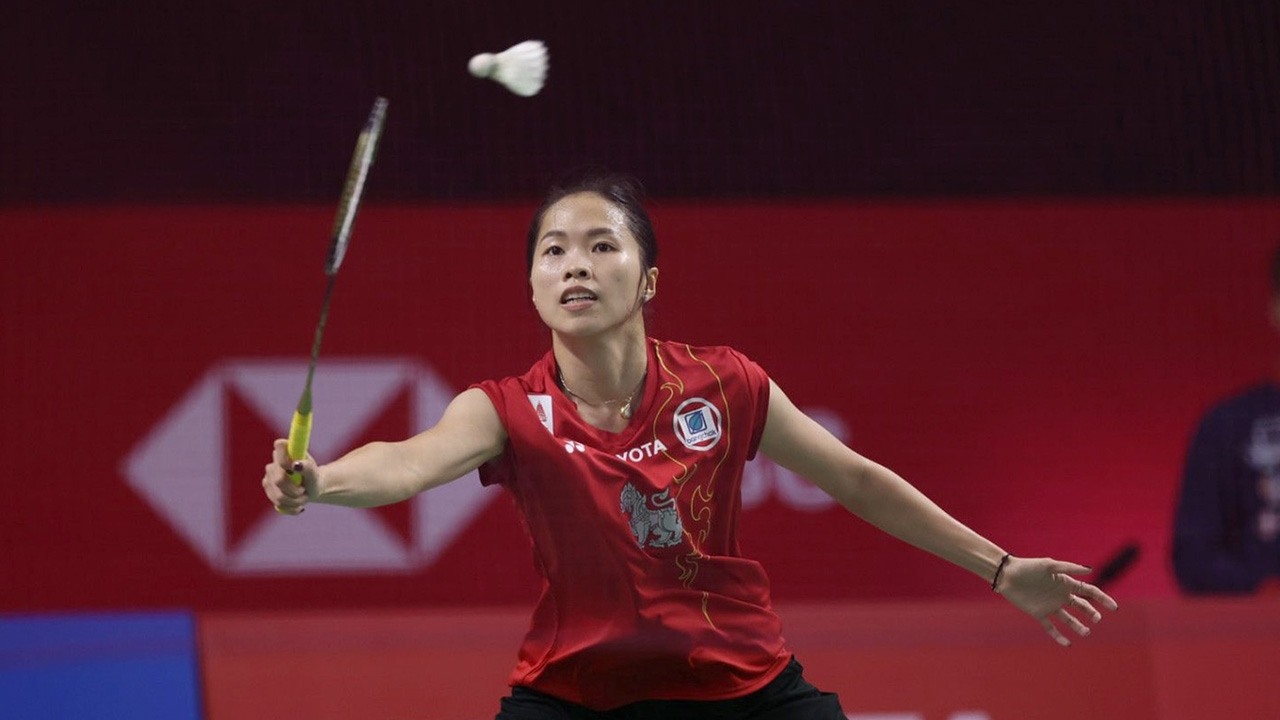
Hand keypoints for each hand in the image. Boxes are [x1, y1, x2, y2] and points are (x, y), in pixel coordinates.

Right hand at [262, 438, 316, 514]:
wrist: (311, 489)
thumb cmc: (313, 477)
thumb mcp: (314, 473)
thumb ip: (307, 467)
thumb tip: (296, 465)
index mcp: (285, 451)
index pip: (279, 445)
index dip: (286, 461)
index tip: (296, 469)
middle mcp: (273, 463)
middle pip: (279, 480)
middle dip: (295, 490)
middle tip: (304, 490)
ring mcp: (268, 477)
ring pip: (278, 497)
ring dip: (295, 501)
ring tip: (303, 497)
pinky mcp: (268, 490)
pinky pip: (278, 504)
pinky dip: (292, 508)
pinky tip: (298, 505)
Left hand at [996, 556, 1118, 645]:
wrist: (1007, 575)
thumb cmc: (1028, 566)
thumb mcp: (1049, 565)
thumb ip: (1069, 568)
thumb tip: (1090, 570)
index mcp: (1065, 583)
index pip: (1089, 592)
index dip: (1102, 599)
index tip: (1113, 608)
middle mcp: (1060, 595)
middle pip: (1082, 606)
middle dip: (1092, 613)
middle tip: (1096, 619)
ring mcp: (1050, 605)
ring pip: (1069, 619)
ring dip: (1078, 626)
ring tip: (1086, 632)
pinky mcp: (1039, 613)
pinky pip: (1051, 628)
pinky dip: (1059, 636)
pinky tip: (1067, 643)